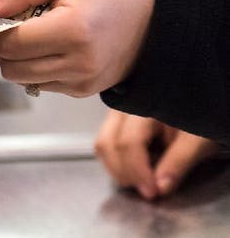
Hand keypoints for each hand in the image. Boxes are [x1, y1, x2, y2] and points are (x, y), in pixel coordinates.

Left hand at [0, 0, 154, 96]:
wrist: (160, 18)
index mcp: (74, 31)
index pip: (10, 43)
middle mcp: (78, 64)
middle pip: (10, 67)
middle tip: (7, 21)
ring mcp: (82, 82)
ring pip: (22, 78)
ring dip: (14, 57)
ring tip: (29, 31)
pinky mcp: (83, 91)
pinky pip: (40, 83)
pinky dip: (34, 66)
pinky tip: (47, 44)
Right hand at [95, 109, 219, 199]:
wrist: (194, 107)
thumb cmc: (197, 122)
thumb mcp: (196, 142)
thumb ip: (178, 162)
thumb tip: (160, 188)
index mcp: (145, 108)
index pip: (129, 142)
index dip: (138, 171)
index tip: (152, 192)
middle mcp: (123, 107)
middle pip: (108, 143)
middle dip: (124, 173)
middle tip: (146, 191)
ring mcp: (115, 113)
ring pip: (102, 144)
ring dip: (117, 169)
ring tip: (140, 182)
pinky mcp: (114, 121)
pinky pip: (104, 143)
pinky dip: (116, 162)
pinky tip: (135, 170)